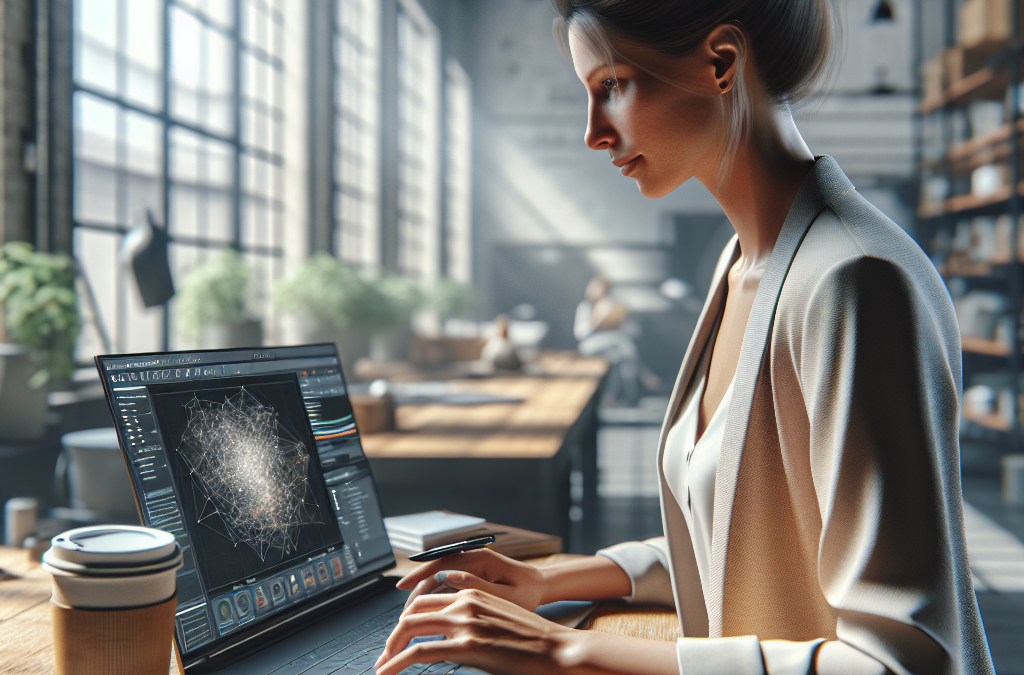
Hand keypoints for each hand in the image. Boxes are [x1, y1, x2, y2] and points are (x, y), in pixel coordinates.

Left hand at [373, 589, 578, 674]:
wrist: (558, 649)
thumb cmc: (533, 641)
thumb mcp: (496, 622)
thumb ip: (471, 624)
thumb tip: (451, 642)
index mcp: (471, 593)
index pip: (424, 603)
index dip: (405, 622)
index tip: (397, 642)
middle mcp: (463, 602)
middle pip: (411, 613)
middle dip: (392, 637)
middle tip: (384, 658)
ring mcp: (464, 622)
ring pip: (409, 629)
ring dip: (389, 650)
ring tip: (381, 669)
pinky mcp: (467, 645)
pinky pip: (419, 652)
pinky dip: (396, 663)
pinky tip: (386, 674)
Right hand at [396, 548, 546, 610]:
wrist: (542, 586)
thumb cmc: (528, 593)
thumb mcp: (506, 595)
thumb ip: (478, 587)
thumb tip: (449, 579)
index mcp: (481, 559)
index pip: (442, 564)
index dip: (420, 576)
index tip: (402, 586)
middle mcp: (473, 557)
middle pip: (436, 568)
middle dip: (417, 586)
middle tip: (404, 608)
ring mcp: (472, 563)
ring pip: (440, 574)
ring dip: (424, 590)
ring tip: (410, 611)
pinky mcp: (473, 572)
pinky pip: (448, 579)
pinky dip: (435, 592)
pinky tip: (427, 607)